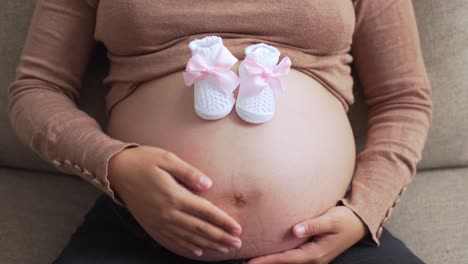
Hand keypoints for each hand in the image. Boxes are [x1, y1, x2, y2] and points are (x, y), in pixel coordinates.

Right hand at [108, 145, 242, 256]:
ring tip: (223, 250)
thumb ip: (189, 173)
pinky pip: (171, 240)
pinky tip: (196, 251)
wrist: (116, 170)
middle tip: (236, 244)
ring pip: (188, 237)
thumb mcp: (167, 159)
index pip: (205, 211)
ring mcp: (158, 221)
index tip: (238, 229)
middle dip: (220, 237)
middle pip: (200, 228)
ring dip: (207, 244)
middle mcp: (167, 212)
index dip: (223, 221)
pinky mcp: (151, 224)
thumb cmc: (144, 160)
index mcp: (174, 195)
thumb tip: (209, 185)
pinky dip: (186, 247)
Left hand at [247, 205, 367, 263]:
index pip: (288, 259)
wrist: (360, 223)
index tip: (252, 261)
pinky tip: (271, 254)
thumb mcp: (331, 219)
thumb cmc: (345, 219)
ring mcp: (314, 257)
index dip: (269, 260)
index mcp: (317, 253)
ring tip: (254, 260)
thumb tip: (295, 231)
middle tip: (246, 262)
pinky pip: (294, 258)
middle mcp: (314, 259)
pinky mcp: (313, 252)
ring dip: (272, 262)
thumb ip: (313, 225)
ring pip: (289, 262)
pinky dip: (281, 258)